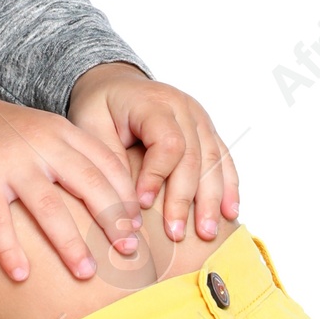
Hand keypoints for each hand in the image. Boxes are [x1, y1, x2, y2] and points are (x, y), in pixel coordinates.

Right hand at [0, 73, 143, 282]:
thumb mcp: (42, 132)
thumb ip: (73, 156)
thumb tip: (116, 201)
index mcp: (60, 133)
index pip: (105, 164)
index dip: (126, 197)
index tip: (139, 227)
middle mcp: (39, 144)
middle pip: (86, 184)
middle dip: (111, 220)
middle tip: (128, 252)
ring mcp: (8, 161)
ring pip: (47, 207)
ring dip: (69, 244)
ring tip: (85, 273)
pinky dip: (9, 250)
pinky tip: (20, 275)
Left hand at [67, 62, 239, 244]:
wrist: (115, 85)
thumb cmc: (100, 107)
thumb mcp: (90, 126)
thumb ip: (109, 160)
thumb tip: (129, 206)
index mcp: (153, 102)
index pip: (167, 143)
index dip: (157, 176)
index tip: (141, 203)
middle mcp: (183, 108)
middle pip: (194, 156)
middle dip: (184, 198)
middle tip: (175, 233)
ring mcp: (199, 118)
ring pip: (213, 161)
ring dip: (211, 199)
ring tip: (207, 232)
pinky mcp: (207, 131)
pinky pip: (223, 159)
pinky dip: (228, 187)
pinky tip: (229, 213)